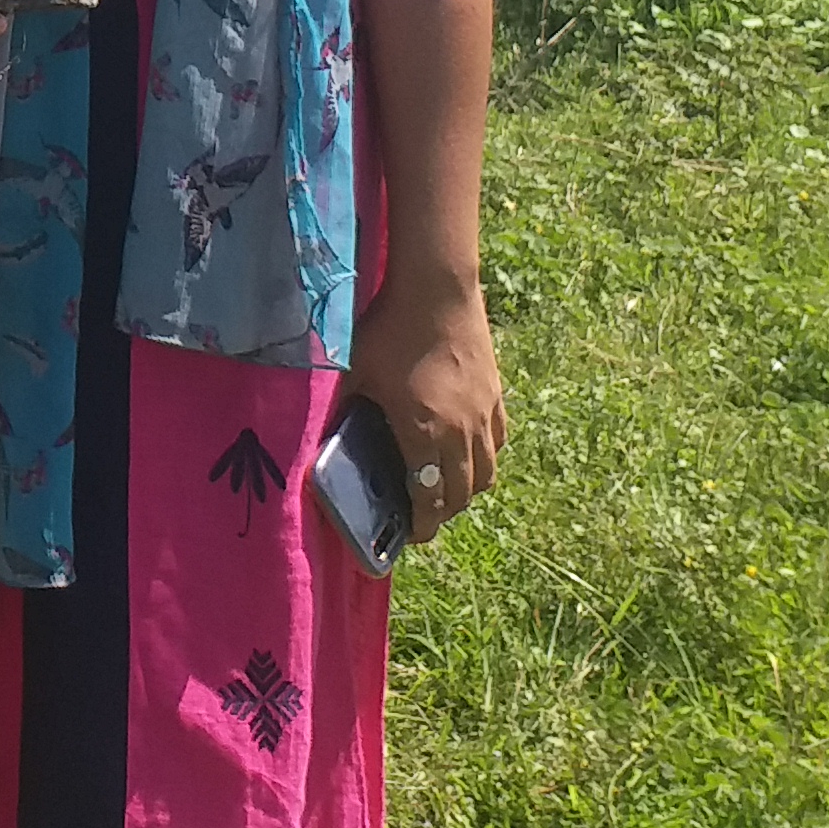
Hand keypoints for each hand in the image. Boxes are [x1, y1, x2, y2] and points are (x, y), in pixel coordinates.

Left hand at [344, 267, 505, 545]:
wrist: (437, 291)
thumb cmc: (390, 330)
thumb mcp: (358, 375)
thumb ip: (349, 412)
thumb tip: (330, 439)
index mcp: (423, 433)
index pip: (428, 497)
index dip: (422, 525)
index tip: (412, 537)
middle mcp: (460, 433)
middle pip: (460, 493)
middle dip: (442, 513)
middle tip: (424, 516)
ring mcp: (484, 415)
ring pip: (486, 474)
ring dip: (467, 491)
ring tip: (446, 489)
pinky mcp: (497, 396)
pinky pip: (498, 442)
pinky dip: (486, 458)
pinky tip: (470, 452)